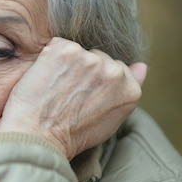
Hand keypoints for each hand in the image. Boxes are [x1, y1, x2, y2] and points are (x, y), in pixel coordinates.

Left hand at [0, 37, 146, 159]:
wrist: (39, 137)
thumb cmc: (70, 135)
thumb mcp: (109, 120)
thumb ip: (127, 90)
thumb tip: (142, 66)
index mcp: (130, 89)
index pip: (116, 70)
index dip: (95, 82)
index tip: (83, 96)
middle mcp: (114, 71)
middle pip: (98, 58)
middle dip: (84, 71)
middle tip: (67, 95)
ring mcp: (89, 58)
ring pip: (78, 51)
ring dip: (66, 63)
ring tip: (55, 88)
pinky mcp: (64, 50)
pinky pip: (57, 45)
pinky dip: (49, 57)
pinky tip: (45, 78)